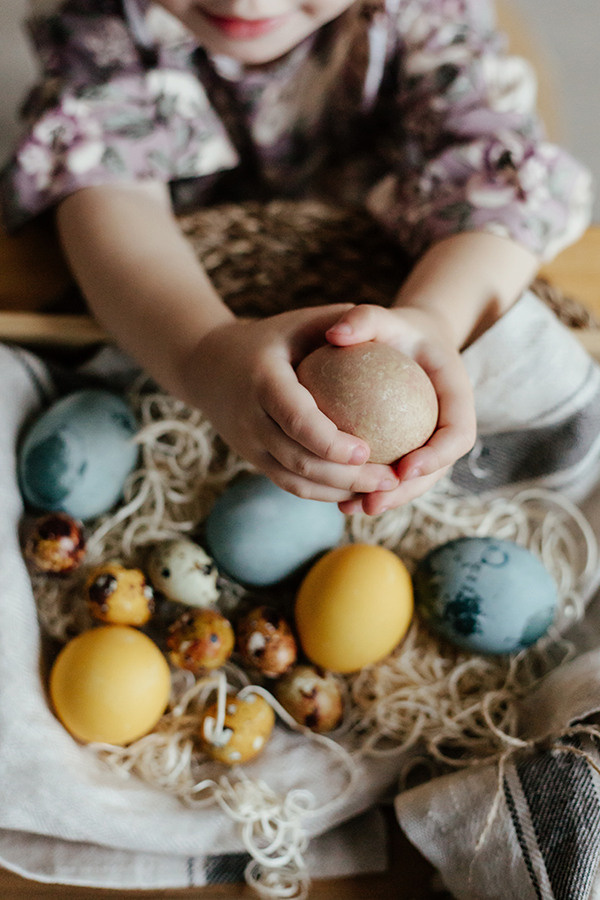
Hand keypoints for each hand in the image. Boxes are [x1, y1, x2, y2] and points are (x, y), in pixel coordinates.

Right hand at [184, 305, 399, 502]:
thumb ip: (341, 321)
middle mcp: (251, 418)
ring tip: (382, 490)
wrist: (207, 366)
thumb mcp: (300, 321)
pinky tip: (359, 489)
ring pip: (295, 481)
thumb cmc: (272, 338)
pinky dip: (325, 492)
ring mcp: (249, 444)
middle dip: (346, 477)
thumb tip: (384, 332)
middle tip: (390, 479)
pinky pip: (291, 484)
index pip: (297, 420)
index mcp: (263, 381)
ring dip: (339, 491)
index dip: (330, 442)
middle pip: (298, 459)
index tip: (367, 451)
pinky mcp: (254, 460)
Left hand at [325, 303, 475, 513]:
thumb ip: (364, 319)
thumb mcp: (383, 316)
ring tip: (354, 509)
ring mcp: (429, 444)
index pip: (458, 433)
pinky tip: (338, 501)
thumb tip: (334, 334)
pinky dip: (370, 490)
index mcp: (457, 397)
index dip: (437, 455)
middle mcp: (448, 427)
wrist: (406, 344)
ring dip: (387, 500)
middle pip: (437, 470)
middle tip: (374, 501)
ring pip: (414, 482)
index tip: (405, 468)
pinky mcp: (409, 453)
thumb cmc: (394, 328)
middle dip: (407, 492)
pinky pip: (392, 477)